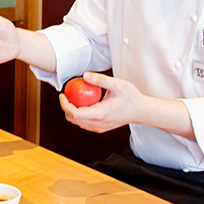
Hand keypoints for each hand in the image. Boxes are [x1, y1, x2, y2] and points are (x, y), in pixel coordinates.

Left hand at [59, 72, 194, 139]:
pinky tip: (83, 104)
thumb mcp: (117, 85)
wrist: (141, 111)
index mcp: (99, 114)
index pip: (74, 113)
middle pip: (72, 119)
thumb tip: (85, 75)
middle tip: (66, 95)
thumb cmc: (131, 98)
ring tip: (74, 98)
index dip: (64, 104)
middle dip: (65, 107)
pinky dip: (79, 115)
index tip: (62, 95)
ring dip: (72, 111)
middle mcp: (97, 124)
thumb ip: (100, 80)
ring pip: (77, 123)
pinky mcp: (100, 128)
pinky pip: (84, 123)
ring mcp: (98, 128)